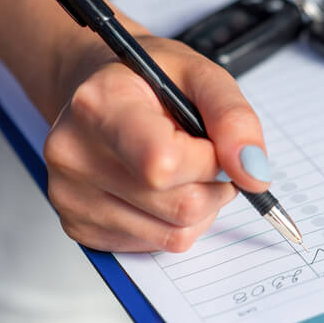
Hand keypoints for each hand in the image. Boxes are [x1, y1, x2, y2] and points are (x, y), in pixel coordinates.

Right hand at [43, 33, 269, 252]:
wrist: (100, 91)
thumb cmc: (149, 81)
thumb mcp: (202, 76)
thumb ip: (234, 118)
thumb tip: (254, 172)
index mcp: (100, 105)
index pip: (163, 164)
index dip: (209, 162)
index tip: (212, 143)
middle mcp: (73, 153)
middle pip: (179, 206)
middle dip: (212, 184)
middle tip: (202, 154)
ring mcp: (69, 196)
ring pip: (174, 234)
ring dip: (199, 207)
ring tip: (182, 169)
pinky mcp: (78, 227)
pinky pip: (155, 246)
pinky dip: (173, 222)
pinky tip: (158, 188)